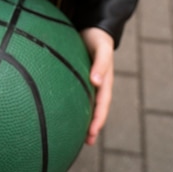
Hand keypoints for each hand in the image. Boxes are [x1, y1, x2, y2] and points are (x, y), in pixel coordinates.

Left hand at [80, 27, 113, 145]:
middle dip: (93, 125)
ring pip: (89, 104)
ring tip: (79, 135)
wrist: (94, 29)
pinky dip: (77, 106)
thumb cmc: (98, 39)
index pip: (103, 104)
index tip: (92, 132)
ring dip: (86, 119)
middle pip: (97, 109)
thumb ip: (101, 64)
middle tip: (87, 142)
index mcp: (105, 81)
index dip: (98, 119)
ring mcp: (91, 82)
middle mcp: (99, 84)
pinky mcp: (81, 78)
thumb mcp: (102, 49)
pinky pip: (81, 95)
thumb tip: (96, 82)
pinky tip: (67, 112)